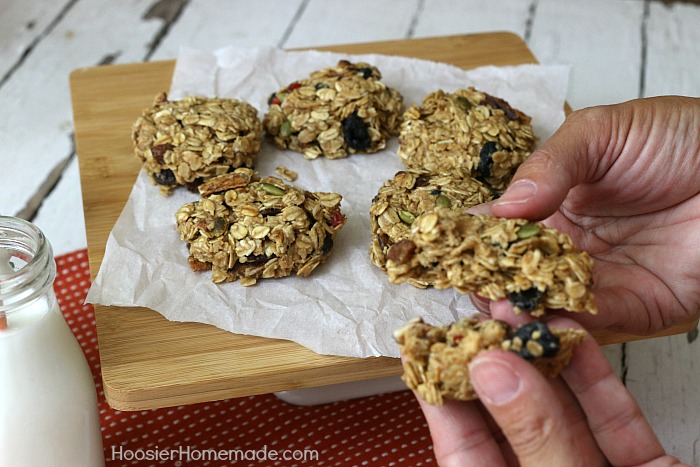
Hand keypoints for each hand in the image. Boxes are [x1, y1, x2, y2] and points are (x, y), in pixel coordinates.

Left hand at [416, 317, 685, 465]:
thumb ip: (536, 442)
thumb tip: (492, 375)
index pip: (466, 458)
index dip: (444, 404)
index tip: (427, 356)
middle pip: (513, 429)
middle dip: (497, 371)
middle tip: (480, 322)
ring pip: (565, 417)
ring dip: (546, 364)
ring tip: (521, 316)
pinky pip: (615, 422)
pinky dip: (597, 381)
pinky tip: (574, 341)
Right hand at [470, 96, 699, 333]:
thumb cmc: (679, 137)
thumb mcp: (602, 132)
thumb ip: (549, 165)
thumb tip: (500, 207)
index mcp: (551, 207)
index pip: (500, 230)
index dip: (473, 239)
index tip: (445, 247)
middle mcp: (567, 250)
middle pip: (516, 275)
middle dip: (489, 282)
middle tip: (470, 284)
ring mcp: (597, 282)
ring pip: (546, 305)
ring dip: (520, 310)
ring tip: (499, 306)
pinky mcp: (634, 309)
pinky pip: (593, 322)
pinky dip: (566, 323)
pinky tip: (544, 316)